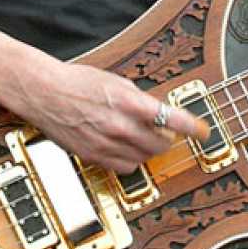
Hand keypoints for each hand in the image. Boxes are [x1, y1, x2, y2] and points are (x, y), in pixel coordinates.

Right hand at [8, 59, 207, 173]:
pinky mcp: (93, 156)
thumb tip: (159, 112)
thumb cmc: (78, 82)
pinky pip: (124, 167)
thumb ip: (139, 99)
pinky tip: (126, 148)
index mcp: (129, 102)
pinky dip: (131, 160)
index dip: (192, 127)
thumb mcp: (116, 82)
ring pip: (144, 158)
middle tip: (166, 132)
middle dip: (167, 138)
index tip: (202, 131)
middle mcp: (120, 125)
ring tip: (142, 138)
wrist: (45, 92)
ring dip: (149, 150)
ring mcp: (106, 143)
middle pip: (161, 143)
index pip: (171, 117)